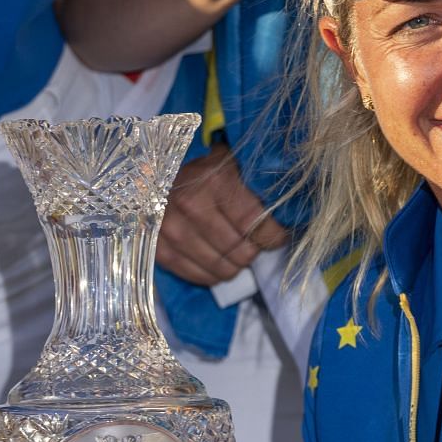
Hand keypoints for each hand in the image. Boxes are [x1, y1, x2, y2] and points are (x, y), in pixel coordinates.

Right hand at [156, 146, 289, 284]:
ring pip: (223, 269)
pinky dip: (215, 274)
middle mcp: (191, 205)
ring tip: (235, 251)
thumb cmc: (202, 172)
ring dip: (236, 265)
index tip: (277, 235)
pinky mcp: (160, 251)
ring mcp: (172, 231)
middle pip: (241, 251)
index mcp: (215, 180)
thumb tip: (289, 209)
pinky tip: (217, 260)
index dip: (274, 236)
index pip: (256, 224)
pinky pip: (200, 277)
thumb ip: (256, 183)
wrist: (153, 178)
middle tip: (253, 243)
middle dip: (254, 251)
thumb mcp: (230, 164)